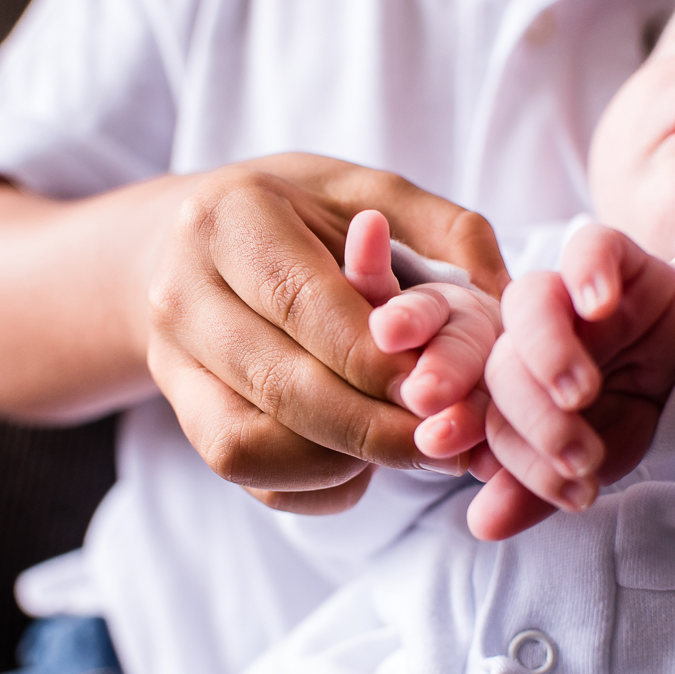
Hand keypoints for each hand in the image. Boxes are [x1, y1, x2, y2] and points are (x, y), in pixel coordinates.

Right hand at [146, 155, 508, 513]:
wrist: (192, 241)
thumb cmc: (300, 212)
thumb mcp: (371, 191)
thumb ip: (446, 229)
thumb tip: (504, 294)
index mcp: (229, 219)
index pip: (304, 306)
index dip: (377, 361)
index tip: (440, 391)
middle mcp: (181, 290)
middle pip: (280, 385)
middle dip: (374, 428)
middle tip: (447, 442)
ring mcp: (170, 357)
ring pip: (249, 444)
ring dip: (341, 463)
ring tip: (412, 450)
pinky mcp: (179, 410)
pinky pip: (243, 471)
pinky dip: (312, 482)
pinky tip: (362, 461)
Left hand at [471, 224, 674, 539]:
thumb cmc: (639, 405)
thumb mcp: (598, 458)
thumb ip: (539, 488)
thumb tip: (481, 524)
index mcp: (509, 382)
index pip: (483, 414)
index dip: (494, 447)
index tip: (523, 480)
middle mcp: (526, 333)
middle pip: (502, 362)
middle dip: (534, 419)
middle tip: (579, 458)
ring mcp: (566, 290)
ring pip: (530, 302)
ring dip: (548, 353)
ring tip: (581, 395)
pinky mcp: (611, 254)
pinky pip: (590, 247)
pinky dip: (589, 273)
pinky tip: (602, 305)